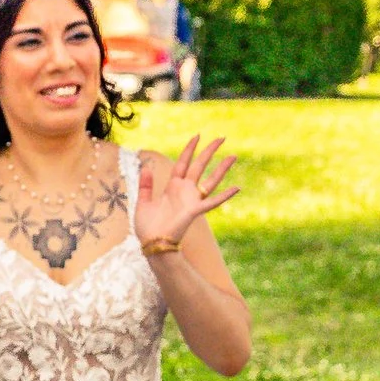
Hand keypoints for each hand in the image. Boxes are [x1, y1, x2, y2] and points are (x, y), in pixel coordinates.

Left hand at [138, 135, 238, 257]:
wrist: (151, 243)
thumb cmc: (147, 227)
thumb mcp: (142, 202)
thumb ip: (145, 186)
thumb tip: (145, 167)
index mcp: (172, 187)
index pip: (183, 163)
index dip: (189, 150)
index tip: (197, 137)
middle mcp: (184, 191)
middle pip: (199, 166)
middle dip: (209, 151)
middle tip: (221, 138)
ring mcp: (191, 200)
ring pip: (210, 180)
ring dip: (222, 168)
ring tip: (233, 156)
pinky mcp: (194, 211)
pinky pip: (213, 202)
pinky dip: (225, 195)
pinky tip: (237, 187)